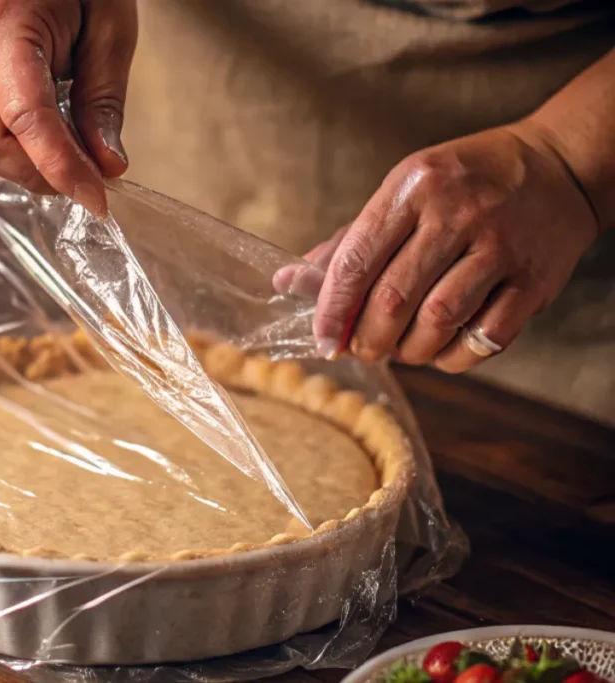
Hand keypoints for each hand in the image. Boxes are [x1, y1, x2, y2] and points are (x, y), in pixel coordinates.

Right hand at [0, 0, 136, 215]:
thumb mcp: (111, 30)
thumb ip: (104, 101)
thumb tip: (106, 165)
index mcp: (4, 28)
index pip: (26, 118)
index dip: (61, 167)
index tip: (98, 198)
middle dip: (42, 173)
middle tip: (92, 178)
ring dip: (31, 168)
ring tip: (76, 157)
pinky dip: (22, 154)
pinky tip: (55, 144)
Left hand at [303, 123, 599, 371]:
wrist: (559, 168)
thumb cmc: (464, 185)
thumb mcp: (404, 192)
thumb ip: (350, 242)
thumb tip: (291, 283)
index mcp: (414, 188)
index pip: (358, 259)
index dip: (333, 309)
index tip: (323, 340)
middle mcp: (458, 213)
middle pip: (394, 298)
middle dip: (368, 338)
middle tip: (361, 349)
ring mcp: (501, 246)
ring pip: (438, 320)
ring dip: (409, 351)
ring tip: (400, 350)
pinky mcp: (535, 280)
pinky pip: (484, 338)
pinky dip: (453, 357)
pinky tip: (440, 351)